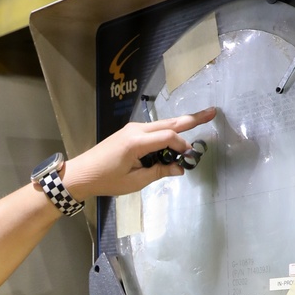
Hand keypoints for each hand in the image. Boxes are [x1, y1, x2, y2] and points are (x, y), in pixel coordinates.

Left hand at [62, 109, 216, 202]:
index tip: (190, 156)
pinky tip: (177, 135)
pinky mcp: (129, 132)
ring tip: (200, 119)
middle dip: (191, 119)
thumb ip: (159, 172)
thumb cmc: (106, 180)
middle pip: (169, 122)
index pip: (168, 137)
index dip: (182, 145)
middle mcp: (136, 130)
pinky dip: (167, 131)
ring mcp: (132, 129)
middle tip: (212, 112)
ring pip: (162, 124)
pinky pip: (153, 129)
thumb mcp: (135, 181)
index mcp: (136, 142)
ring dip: (180, 123)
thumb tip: (180, 168)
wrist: (82, 173)